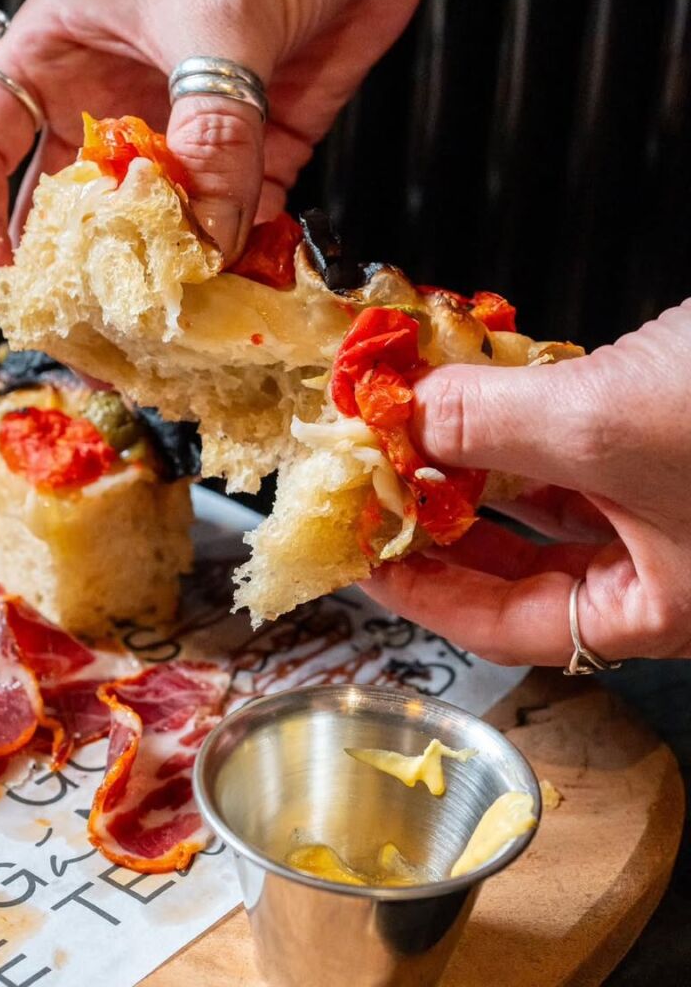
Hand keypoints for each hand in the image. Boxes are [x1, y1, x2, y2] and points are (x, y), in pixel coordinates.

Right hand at [0, 0, 601, 304]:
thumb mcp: (218, 19)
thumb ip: (210, 135)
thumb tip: (205, 239)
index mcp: (60, 50)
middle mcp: (112, 97)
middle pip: (67, 205)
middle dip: (75, 270)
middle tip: (91, 332)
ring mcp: (185, 126)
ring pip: (154, 224)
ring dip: (163, 276)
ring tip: (172, 329)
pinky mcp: (257, 141)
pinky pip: (234, 218)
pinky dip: (237, 256)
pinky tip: (243, 288)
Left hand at [360, 300, 690, 664]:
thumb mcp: (604, 427)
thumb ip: (490, 425)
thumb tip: (406, 418)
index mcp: (652, 606)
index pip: (504, 626)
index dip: (421, 595)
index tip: (357, 559)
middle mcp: (658, 561)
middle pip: (516, 563)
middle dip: (439, 523)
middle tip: (368, 491)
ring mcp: (665, 495)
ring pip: (541, 492)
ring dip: (471, 458)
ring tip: (401, 435)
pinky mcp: (668, 431)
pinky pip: (573, 437)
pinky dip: (518, 414)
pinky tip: (470, 390)